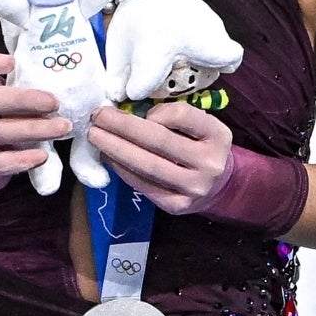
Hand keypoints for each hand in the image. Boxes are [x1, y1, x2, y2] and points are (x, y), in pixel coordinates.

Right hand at [0, 50, 71, 188]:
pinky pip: (2, 162)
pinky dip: (24, 159)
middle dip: (26, 100)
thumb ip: (18, 81)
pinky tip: (43, 155)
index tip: (12, 61)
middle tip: (55, 102)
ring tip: (63, 127)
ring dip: (36, 129)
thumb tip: (60, 64)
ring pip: (2, 131)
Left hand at [87, 102, 234, 214]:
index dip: (157, 111)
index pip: (183, 116)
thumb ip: (174, 116)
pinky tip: (109, 156)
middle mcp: (209, 163)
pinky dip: (122, 169)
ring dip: (116, 149)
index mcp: (218, 135)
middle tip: (98, 116)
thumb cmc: (201, 146)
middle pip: (159, 141)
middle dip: (123, 126)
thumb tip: (129, 111)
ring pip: (147, 166)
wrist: (219, 186)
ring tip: (96, 135)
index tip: (141, 109)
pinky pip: (143, 184)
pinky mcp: (176, 205)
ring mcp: (193, 188)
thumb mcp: (200, 126)